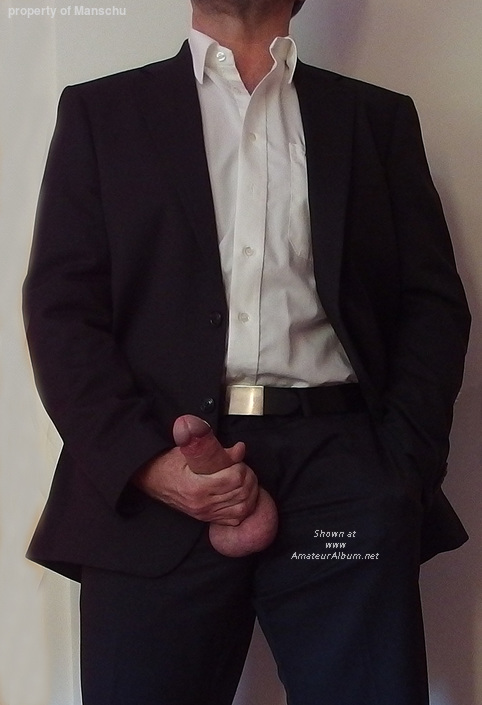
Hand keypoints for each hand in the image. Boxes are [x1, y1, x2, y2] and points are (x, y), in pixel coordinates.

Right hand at [132, 444, 258, 524]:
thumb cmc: (167, 463)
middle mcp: (202, 504)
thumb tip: (239, 449)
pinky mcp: (206, 518)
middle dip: (248, 477)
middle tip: (243, 467)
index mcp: (197, 487)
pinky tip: (241, 495)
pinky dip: (244, 507)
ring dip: (249, 492)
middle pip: (242, 493)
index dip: (241, 466)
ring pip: (242, 508)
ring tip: (244, 479)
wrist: (151, 480)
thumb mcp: (186, 450)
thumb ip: (212, 447)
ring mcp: (205, 514)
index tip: (237, 459)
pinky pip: (235, 519)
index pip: (234, 479)